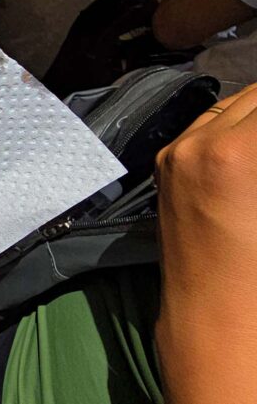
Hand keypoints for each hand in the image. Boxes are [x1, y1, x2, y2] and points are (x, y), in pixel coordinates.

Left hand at [155, 83, 256, 401]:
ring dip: (256, 113)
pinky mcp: (165, 166)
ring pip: (232, 106)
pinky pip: (208, 126)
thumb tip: (254, 144)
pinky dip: (237, 127)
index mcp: (229, 152)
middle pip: (255, 95)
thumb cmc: (255, 275)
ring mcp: (172, 154)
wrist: (211, 319)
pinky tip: (250, 146)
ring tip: (256, 145)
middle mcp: (191, 143)